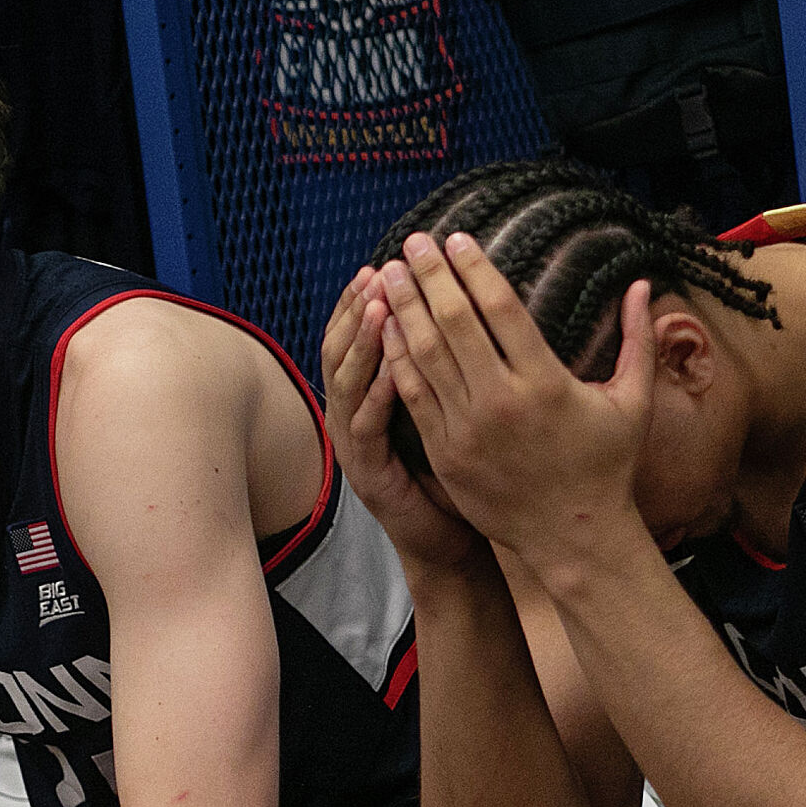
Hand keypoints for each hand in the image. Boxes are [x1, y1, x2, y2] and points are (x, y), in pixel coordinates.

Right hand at [322, 267, 485, 571]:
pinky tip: (393, 370)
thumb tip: (466, 308)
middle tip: (377, 274)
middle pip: (338, 351)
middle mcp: (349, 418)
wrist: (448, 541)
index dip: (361, 301)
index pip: (353, 338)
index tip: (382, 265)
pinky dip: (378, 395)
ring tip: (379, 307)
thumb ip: (444, 364)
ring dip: (363, 343)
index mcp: (365, 398)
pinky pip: (367, 428)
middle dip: (355, 310)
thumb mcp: (445, 409)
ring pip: (346, 384)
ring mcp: (353, 447)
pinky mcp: (367, 475)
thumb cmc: (454, 472)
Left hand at [377, 232, 657, 572]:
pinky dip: (399, 359)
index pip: (500, 307)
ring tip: (389, 274)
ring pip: (425, 356)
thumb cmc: (606, 467)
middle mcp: (502, 403)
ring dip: (404, 309)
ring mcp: (469, 431)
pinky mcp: (446, 455)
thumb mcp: (633, 403)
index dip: (474, 268)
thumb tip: (644, 284)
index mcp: (546, 383)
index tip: (456, 238)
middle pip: (454, 322)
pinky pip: (414, 397)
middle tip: (412, 242)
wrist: (573, 536)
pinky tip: (388, 330)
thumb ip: (639, 340)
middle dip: (429, 276)